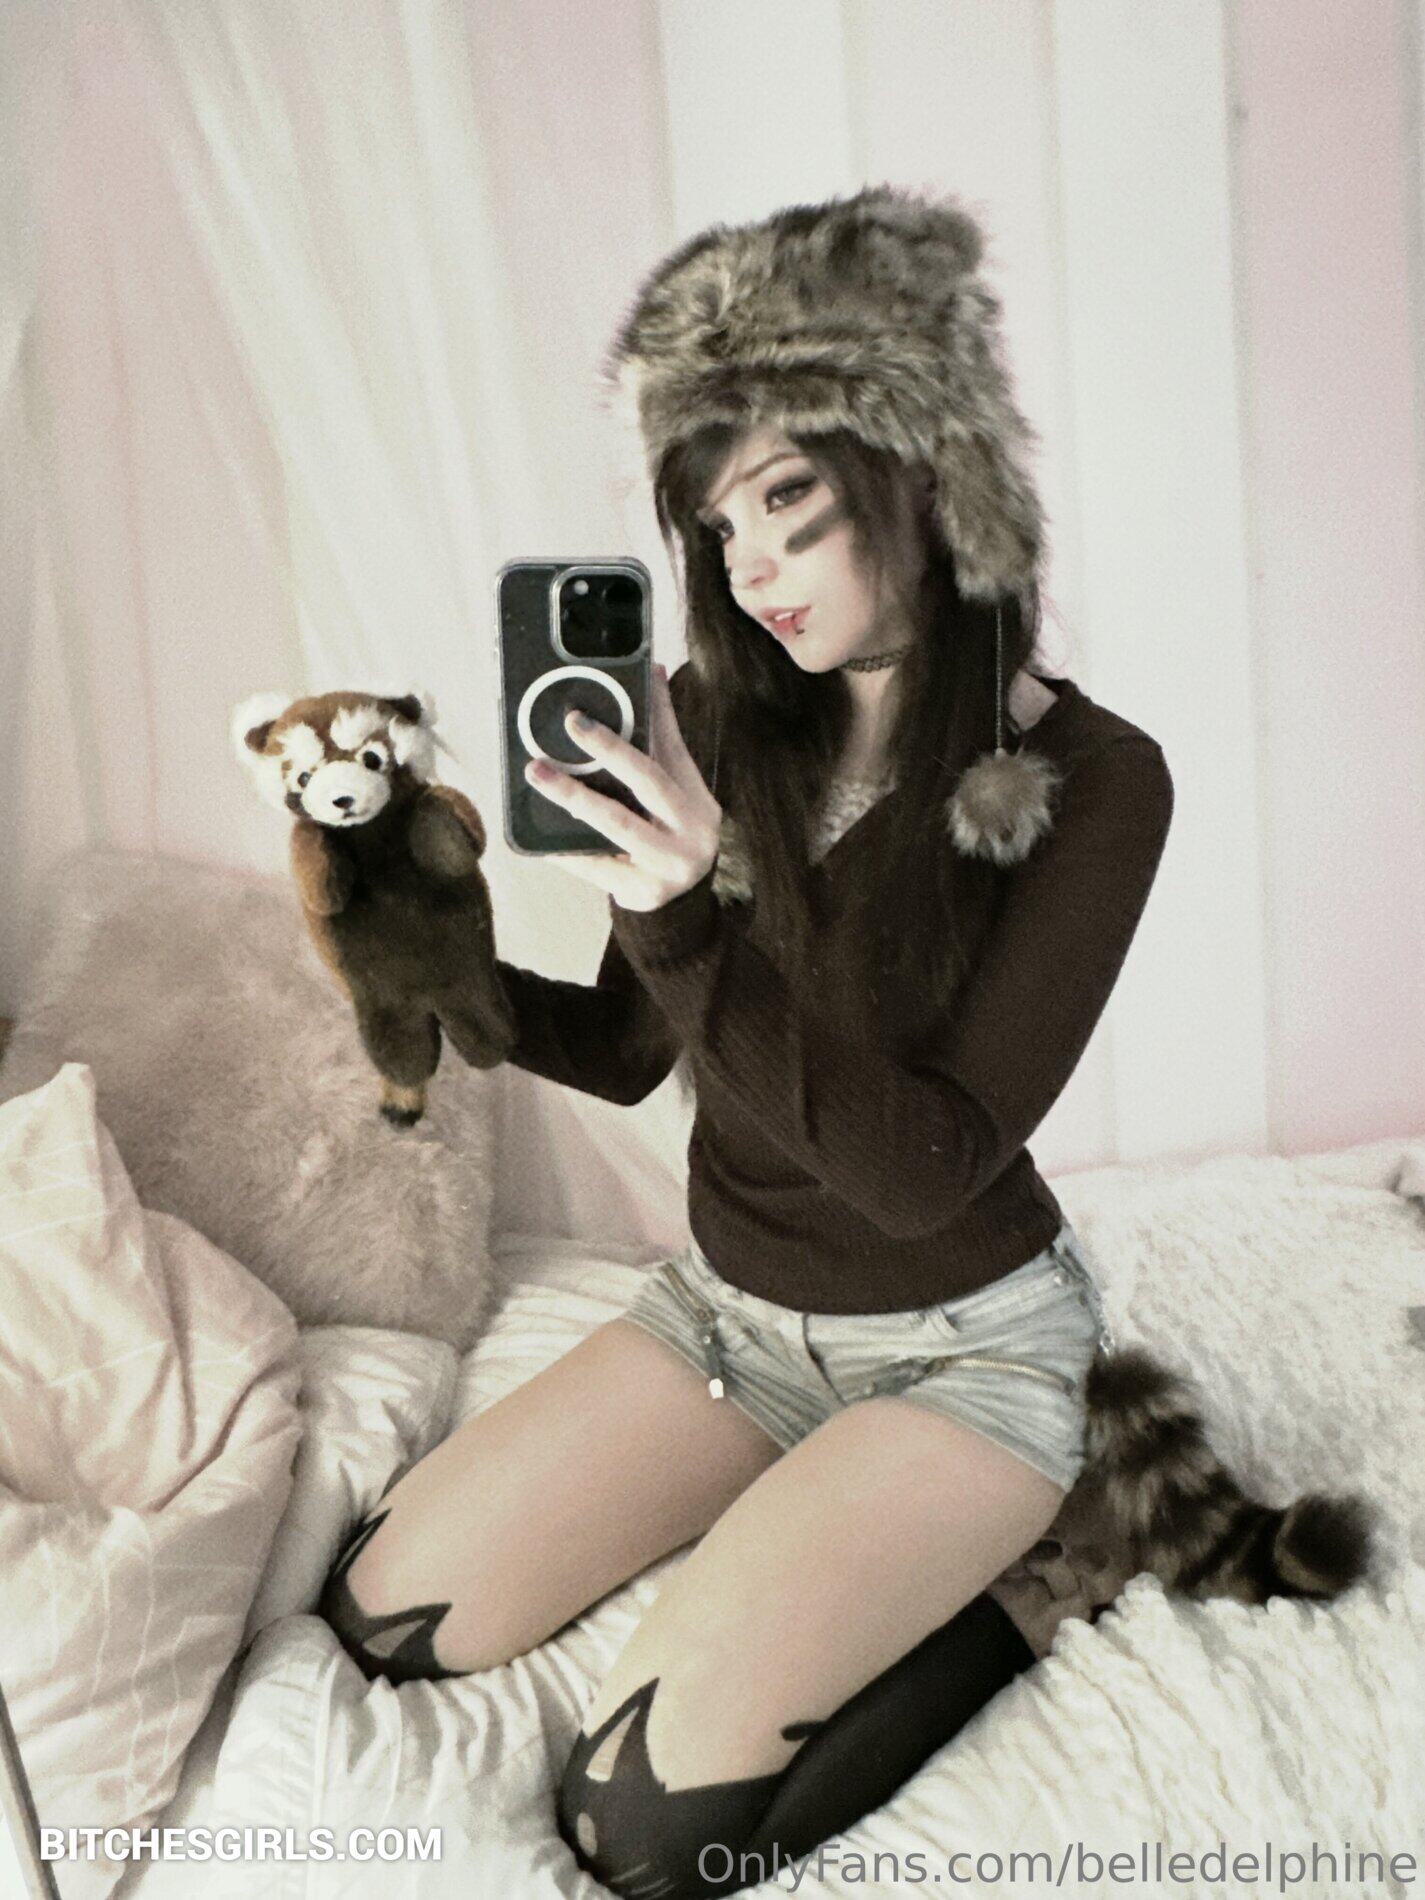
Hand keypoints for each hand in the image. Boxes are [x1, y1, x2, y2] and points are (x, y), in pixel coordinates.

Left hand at [523, 665, 721, 911]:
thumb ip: (664, 741)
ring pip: (617, 823)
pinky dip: (567, 850)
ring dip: (573, 796)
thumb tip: (656, 673)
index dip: (646, 718)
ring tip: (537, 773)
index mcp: (699, 803)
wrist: (683, 906)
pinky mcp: (643, 891)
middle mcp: (693, 832)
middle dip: (608, 749)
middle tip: (571, 723)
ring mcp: (670, 865)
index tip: (607, 698)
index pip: (671, 751)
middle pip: (647, 782)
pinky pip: (596, 866)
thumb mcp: (675, 792)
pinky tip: (540, 837)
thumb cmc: (671, 836)